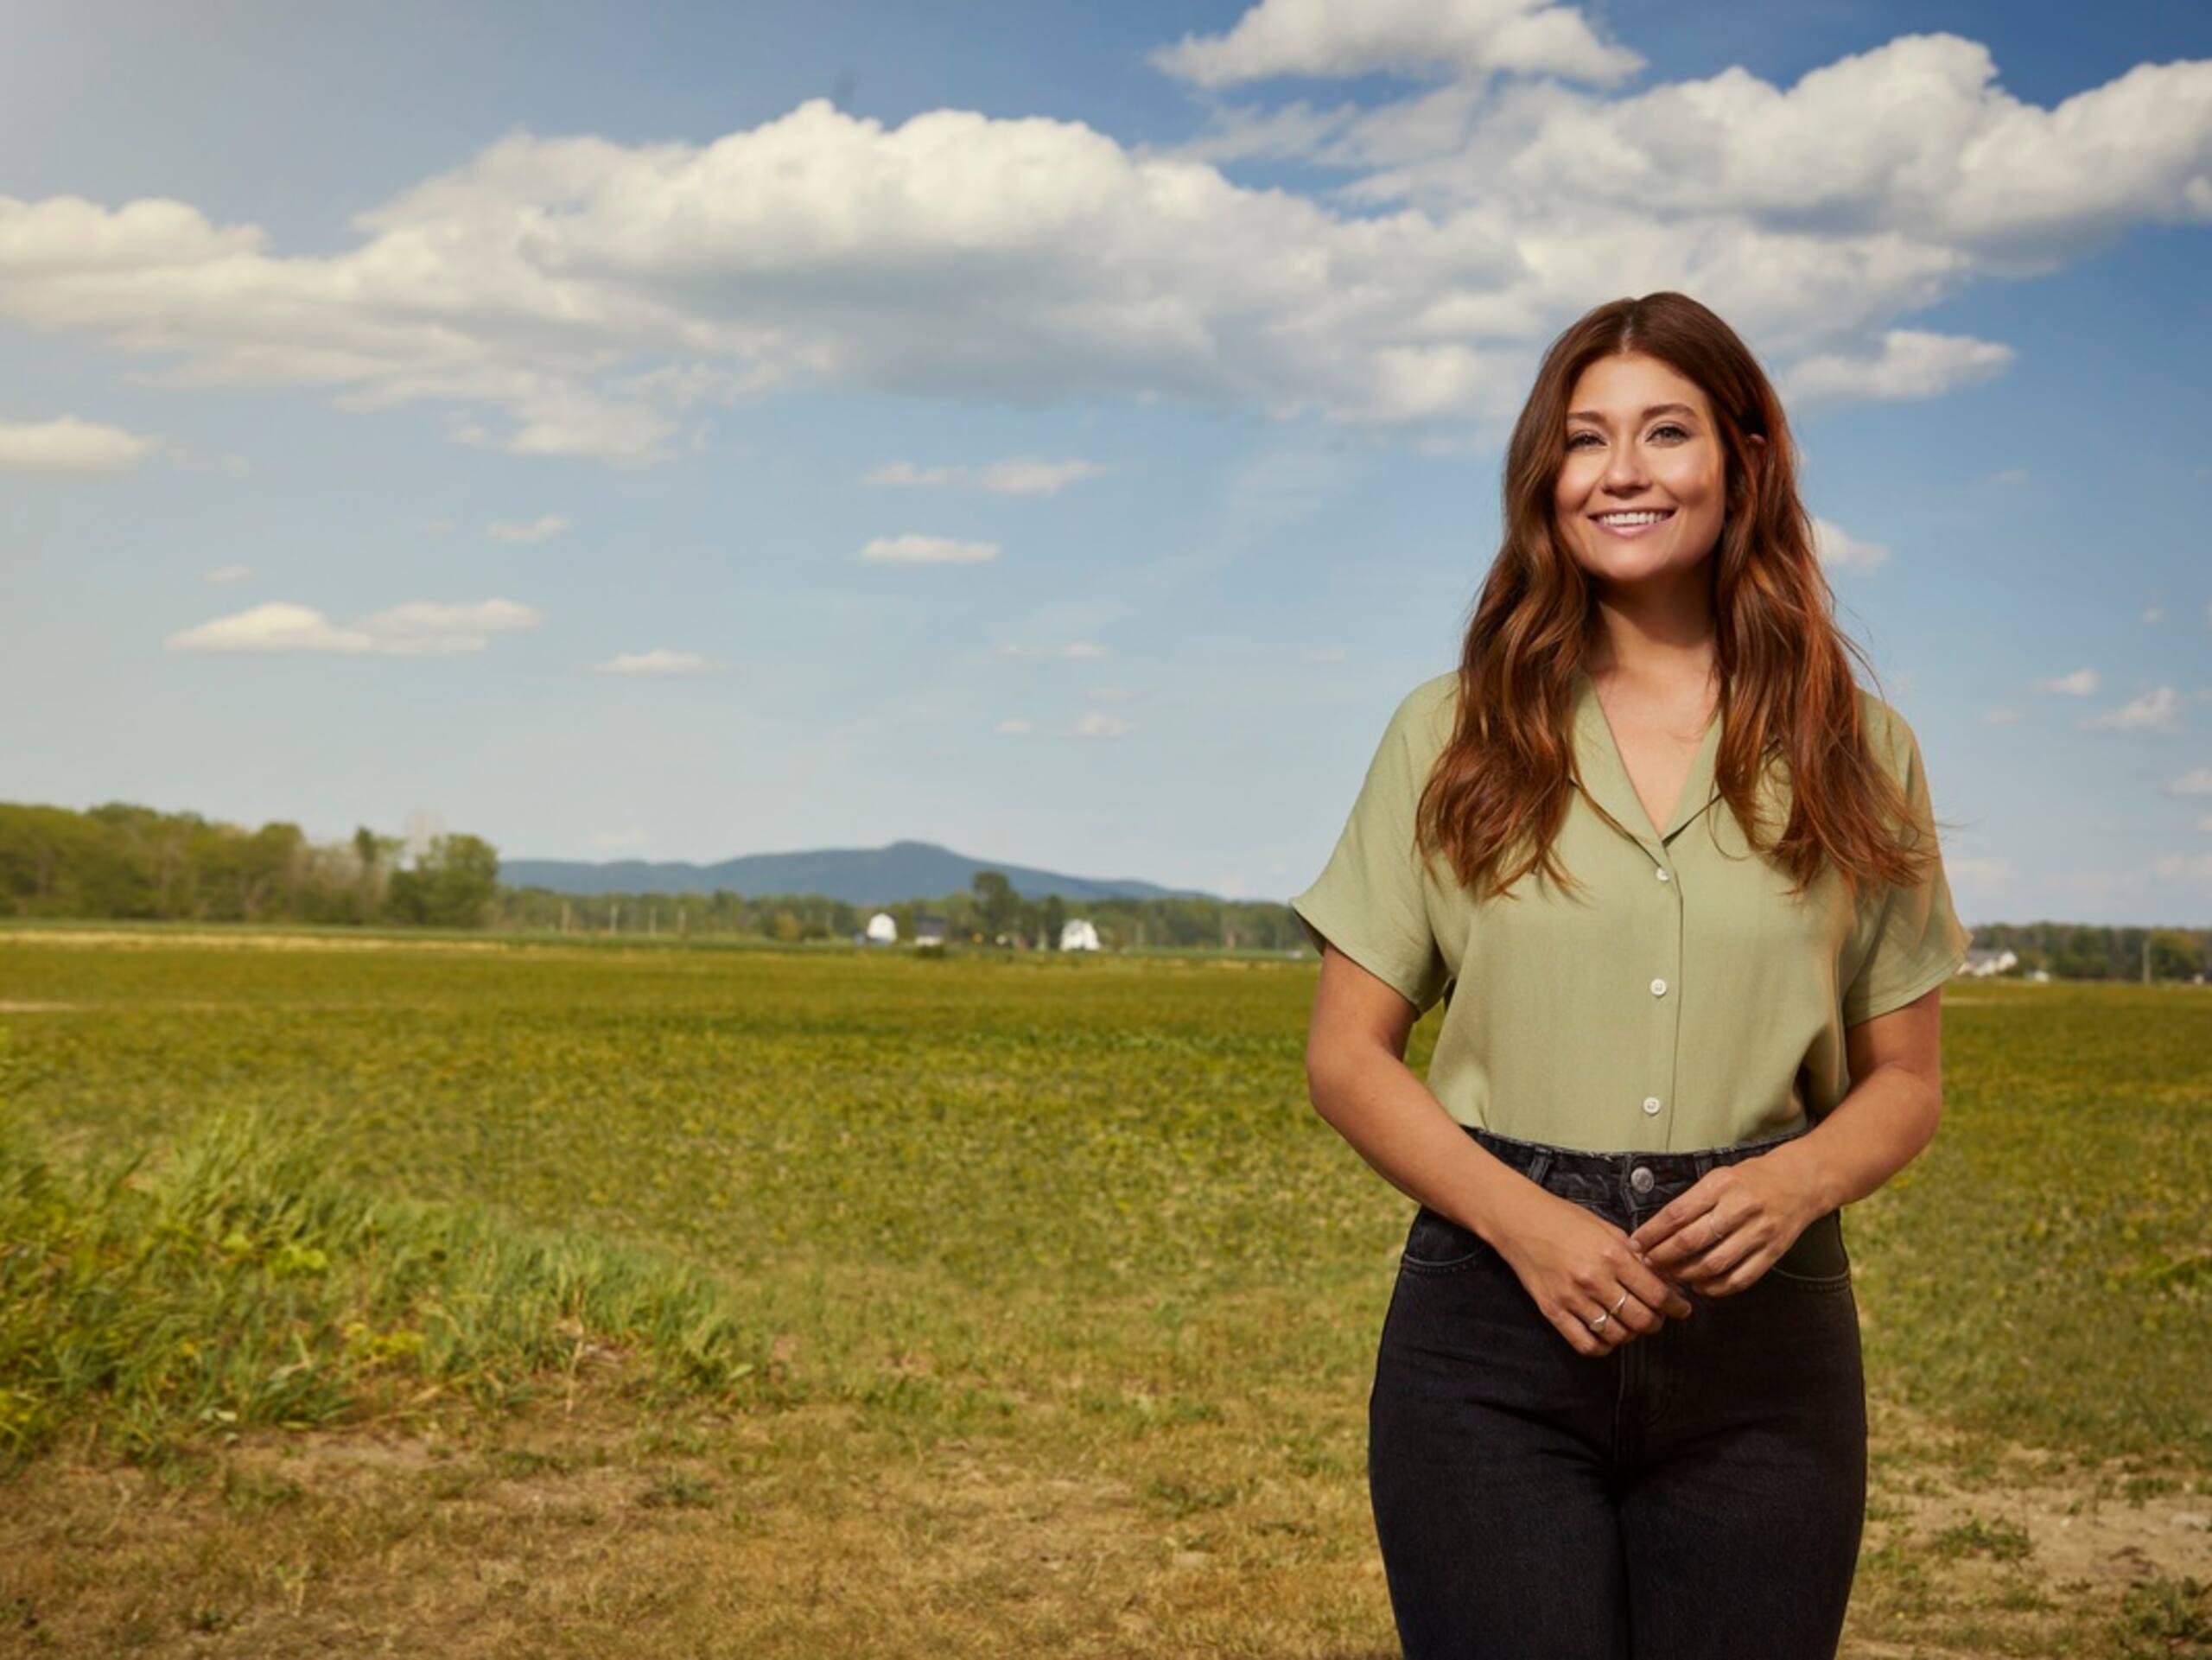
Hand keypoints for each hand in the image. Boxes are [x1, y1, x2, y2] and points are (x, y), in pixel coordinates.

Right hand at [1497, 1189, 1697, 1358]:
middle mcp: (1593, 1279)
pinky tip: (1607, 1335)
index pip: (1656, 1294)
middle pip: (1640, 1319)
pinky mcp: (1553, 1311)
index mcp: (1611, 1255)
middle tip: (1657, 1316)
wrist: (1519, 1222)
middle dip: (1656, 1322)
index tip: (1682, 1308)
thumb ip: (1635, 1255)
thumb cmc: (1564, 1219)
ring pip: (1617, 1335)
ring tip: (1631, 1323)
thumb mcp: (1606, 1228)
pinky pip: (1586, 1344)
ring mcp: (1571, 1298)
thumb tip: (1663, 1280)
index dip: (1676, 1306)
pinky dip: (1603, 1346)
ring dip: (1631, 1334)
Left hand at [1625, 1148, 1823, 1297]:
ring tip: (1670, 1276)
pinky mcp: (1772, 1254)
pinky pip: (1738, 1279)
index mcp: (1721, 1185)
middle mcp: (1740, 1208)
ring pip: (1713, 1264)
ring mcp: (1758, 1233)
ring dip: (1685, 1275)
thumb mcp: (1718, 1178)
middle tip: (1647, 1264)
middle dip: (1662, 1257)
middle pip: (1691, 1242)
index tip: (1635, 1244)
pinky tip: (1699, 1285)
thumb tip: (1654, 1232)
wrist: (1800, 1183)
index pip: (1677, 1214)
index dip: (1651, 1233)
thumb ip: (1691, 1202)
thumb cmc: (1751, 1179)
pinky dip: (1714, 1288)